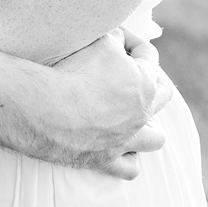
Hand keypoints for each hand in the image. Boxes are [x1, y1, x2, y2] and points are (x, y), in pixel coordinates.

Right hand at [27, 31, 168, 175]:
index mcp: (145, 82)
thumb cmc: (72, 71)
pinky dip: (129, 159)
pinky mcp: (106, 159)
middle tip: (128, 71)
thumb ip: (115, 39)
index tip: (115, 38)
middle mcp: (142, 113)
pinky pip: (130, 168)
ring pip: (155, 138)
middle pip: (162, 94)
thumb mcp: (99, 41)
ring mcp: (126, 139)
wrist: (44, 109)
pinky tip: (120, 148)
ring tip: (133, 116)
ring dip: (149, 126)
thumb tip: (119, 39)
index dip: (131, 40)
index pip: (149, 54)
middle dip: (149, 78)